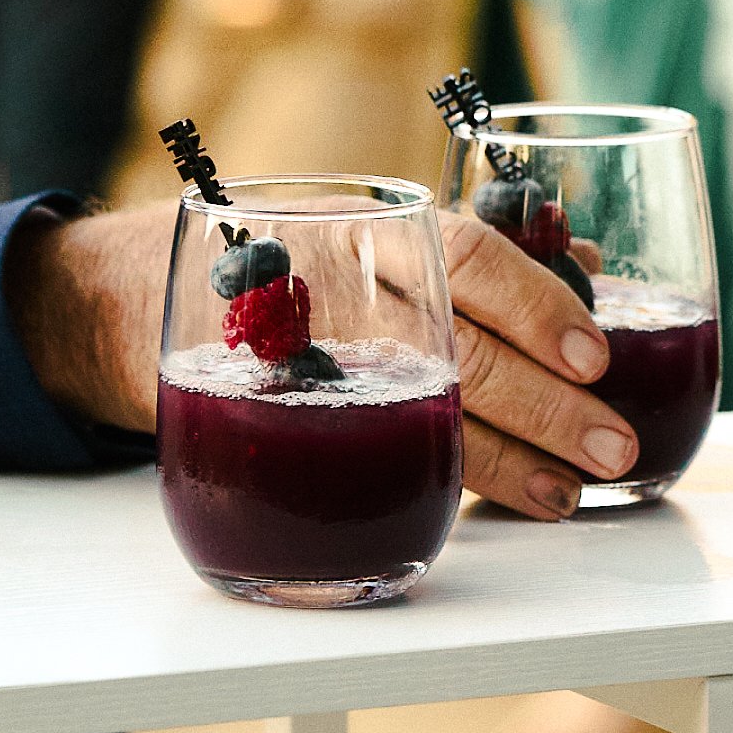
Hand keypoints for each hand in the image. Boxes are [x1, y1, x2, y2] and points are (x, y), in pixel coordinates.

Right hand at [5, 205, 637, 519]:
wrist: (122, 295)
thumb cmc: (285, 262)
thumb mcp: (373, 236)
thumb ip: (478, 253)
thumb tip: (590, 266)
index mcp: (370, 227)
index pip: (468, 252)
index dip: (537, 303)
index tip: (596, 353)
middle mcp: (335, 286)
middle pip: (456, 346)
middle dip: (545, 405)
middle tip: (610, 445)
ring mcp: (297, 358)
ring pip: (416, 411)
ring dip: (501, 461)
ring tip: (564, 494)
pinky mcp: (263, 417)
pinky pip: (352, 453)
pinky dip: (423, 483)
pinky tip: (474, 506)